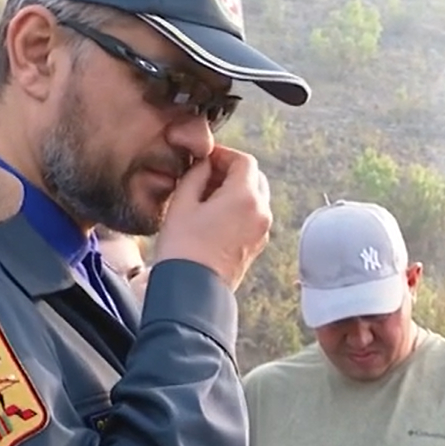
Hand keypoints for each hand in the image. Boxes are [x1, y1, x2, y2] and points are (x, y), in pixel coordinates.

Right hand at [153, 145, 271, 290]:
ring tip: (206, 196)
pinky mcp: (256, 246)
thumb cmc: (183, 247)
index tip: (205, 159)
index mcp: (245, 197)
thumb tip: (204, 164)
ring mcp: (261, 231)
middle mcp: (261, 212)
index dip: (224, 155)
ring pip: (256, 197)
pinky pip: (253, 217)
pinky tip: (214, 215)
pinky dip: (239, 209)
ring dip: (235, 190)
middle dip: (231, 171)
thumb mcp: (182, 203)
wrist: (192, 290)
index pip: (244, 161)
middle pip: (254, 178)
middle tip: (205, 175)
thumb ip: (196, 175)